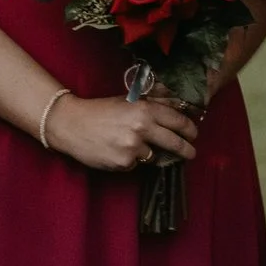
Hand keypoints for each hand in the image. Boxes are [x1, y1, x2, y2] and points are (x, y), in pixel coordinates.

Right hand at [44, 93, 198, 172]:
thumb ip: (152, 104)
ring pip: (153, 155)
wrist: (72, 124)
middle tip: (191, 152)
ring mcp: (133, 147)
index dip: (190, 129)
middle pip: (174, 142)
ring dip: (148, 153)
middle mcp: (142, 128)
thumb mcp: (128, 101)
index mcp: (144, 109)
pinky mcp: (124, 163)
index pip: (178, 120)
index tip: (194, 134)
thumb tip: (177, 107)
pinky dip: (129, 160)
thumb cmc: (100, 111)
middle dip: (186, 149)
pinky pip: (135, 164)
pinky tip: (115, 150)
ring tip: (128, 143)